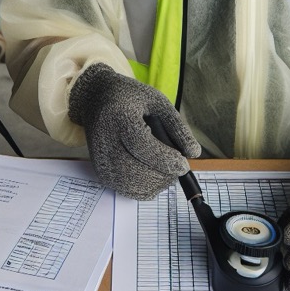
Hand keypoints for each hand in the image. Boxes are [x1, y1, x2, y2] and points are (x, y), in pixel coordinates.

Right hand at [68, 63, 201, 199]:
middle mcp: (105, 142)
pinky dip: (145, 189)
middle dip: (164, 174)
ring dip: (156, 183)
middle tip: (178, 167)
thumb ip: (177, 126)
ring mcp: (101, 160)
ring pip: (132, 185)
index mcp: (120, 117)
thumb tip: (193, 153)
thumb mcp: (157, 101)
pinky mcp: (101, 173)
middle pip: (136, 170)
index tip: (183, 165)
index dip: (165, 159)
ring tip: (167, 170)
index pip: (142, 145)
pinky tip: (154, 177)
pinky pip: (127, 191)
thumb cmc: (130, 99)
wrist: (96, 101)